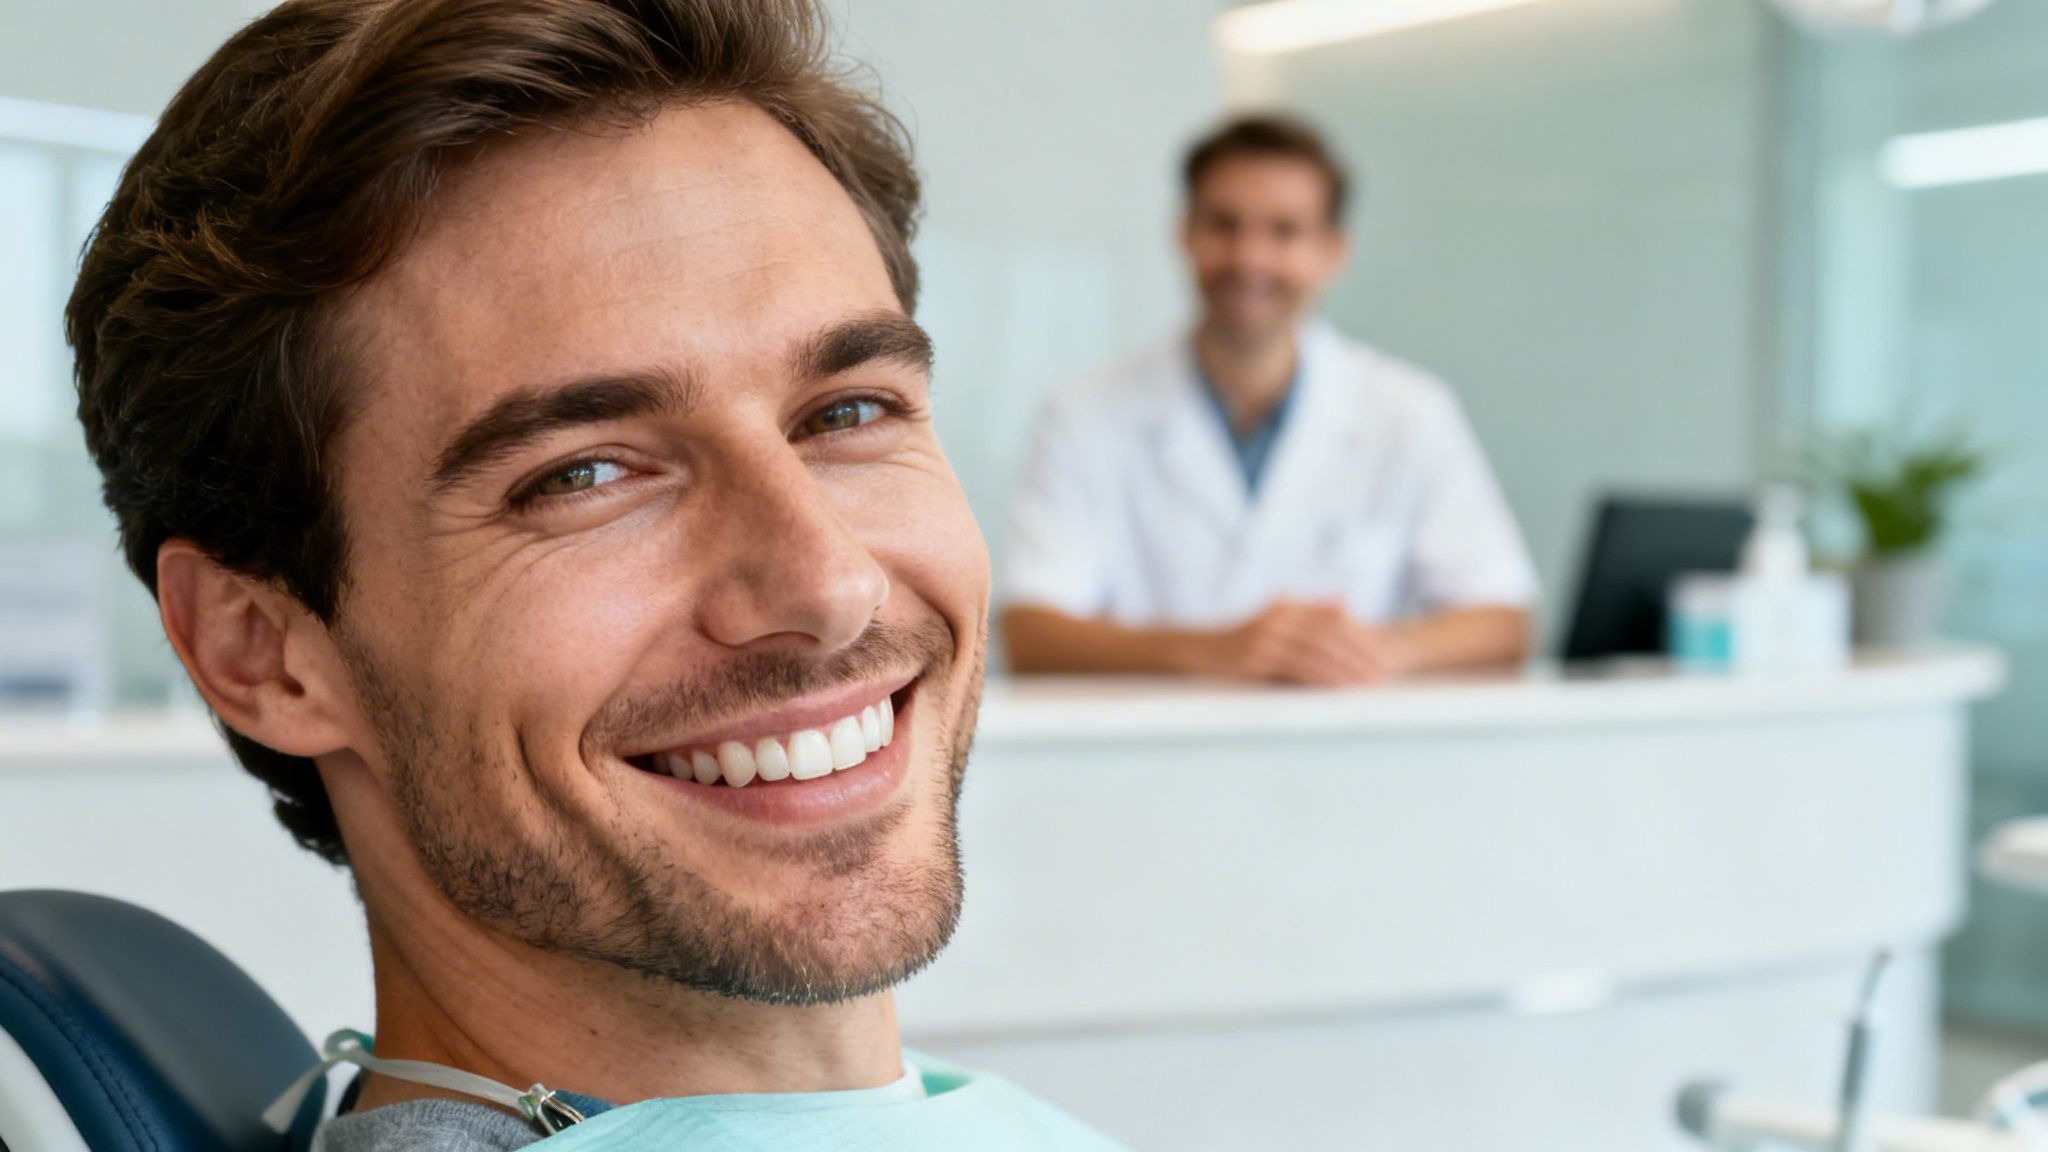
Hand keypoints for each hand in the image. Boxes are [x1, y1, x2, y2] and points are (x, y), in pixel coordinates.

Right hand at [1200, 599, 1412, 686]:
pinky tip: (1339, 687)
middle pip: (1329, 634)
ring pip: (1318, 651)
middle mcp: (1280, 616)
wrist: (1200, 650)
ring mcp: (1269, 635)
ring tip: (1366, 683)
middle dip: (1358, 653)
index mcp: (1287, 606)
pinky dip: (1324, 677)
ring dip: (1346, 668)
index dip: (1358, 636)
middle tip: (1381, 670)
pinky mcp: (1261, 655)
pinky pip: (1300, 666)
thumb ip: (1308, 611)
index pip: (1331, 619)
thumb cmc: (1241, 640)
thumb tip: (1342, 601)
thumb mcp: (1275, 621)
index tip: (1379, 653)